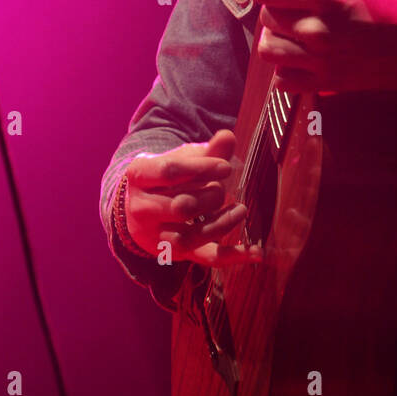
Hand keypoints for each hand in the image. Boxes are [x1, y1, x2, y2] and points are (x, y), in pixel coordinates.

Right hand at [123, 129, 262, 267]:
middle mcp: (140, 209)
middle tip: (222, 188)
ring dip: (221, 223)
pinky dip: (233, 256)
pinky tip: (257, 252)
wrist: (141, 205)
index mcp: (139, 176)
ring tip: (240, 209)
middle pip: (181, 206)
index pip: (169, 172)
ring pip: (189, 237)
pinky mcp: (175, 253)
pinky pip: (205, 258)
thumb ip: (206, 151)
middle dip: (210, 196)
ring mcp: (155, 236)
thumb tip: (228, 137)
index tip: (226, 167)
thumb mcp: (181, 159)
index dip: (201, 168)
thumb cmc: (166, 176)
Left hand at [252, 0, 396, 93]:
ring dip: (276, 39)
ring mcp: (322, 58)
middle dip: (274, 9)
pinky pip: (283, 81)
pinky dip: (286, 70)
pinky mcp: (328, 82)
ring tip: (290, 31)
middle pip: (266, 18)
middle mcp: (318, 27)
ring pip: (269, 50)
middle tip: (289, 5)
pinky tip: (300, 56)